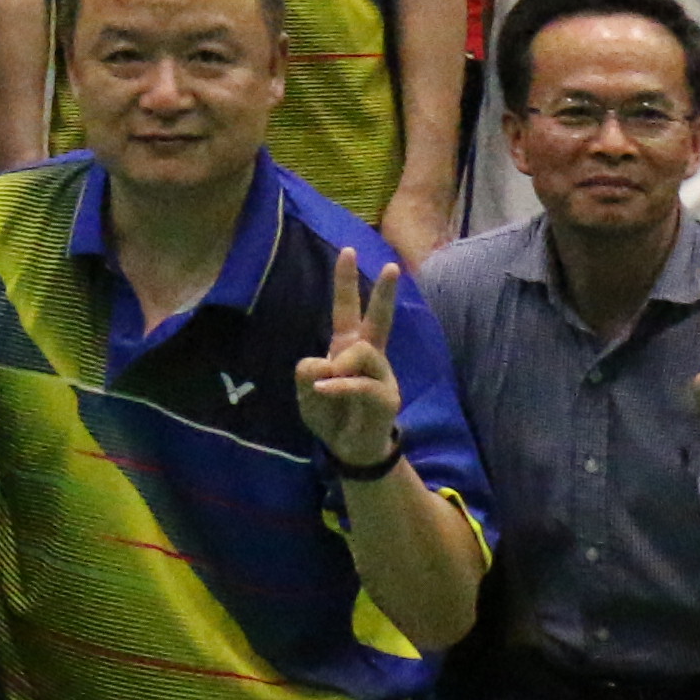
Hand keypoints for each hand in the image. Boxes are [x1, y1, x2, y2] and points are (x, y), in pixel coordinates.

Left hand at [293, 251, 405, 469]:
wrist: (349, 448)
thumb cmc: (330, 413)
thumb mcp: (306, 390)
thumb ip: (307, 371)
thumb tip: (327, 362)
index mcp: (346, 347)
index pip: (346, 308)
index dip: (345, 281)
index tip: (347, 250)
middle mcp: (368, 356)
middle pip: (378, 318)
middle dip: (384, 292)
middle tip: (393, 266)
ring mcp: (381, 375)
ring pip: (361, 351)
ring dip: (339, 366)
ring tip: (328, 386)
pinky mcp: (386, 397)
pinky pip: (359, 382)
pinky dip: (338, 386)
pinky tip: (325, 390)